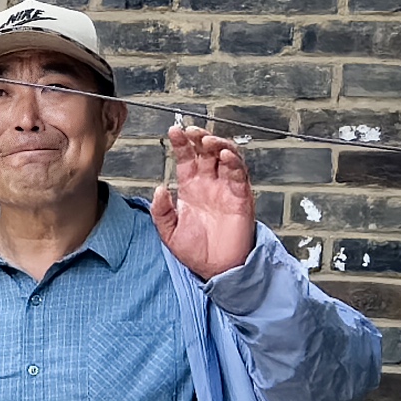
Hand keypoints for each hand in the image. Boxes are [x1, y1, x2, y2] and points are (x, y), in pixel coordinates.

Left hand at [151, 121, 257, 281]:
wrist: (216, 269)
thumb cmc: (196, 252)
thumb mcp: (169, 232)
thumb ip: (161, 211)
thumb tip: (159, 189)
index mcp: (190, 188)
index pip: (186, 158)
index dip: (181, 143)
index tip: (174, 131)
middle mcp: (209, 184)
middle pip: (206, 151)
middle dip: (200, 137)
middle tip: (192, 131)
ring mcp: (225, 188)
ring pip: (225, 156)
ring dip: (218, 144)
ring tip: (207, 140)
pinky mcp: (241, 197)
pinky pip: (239, 174)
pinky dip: (233, 162)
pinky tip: (225, 156)